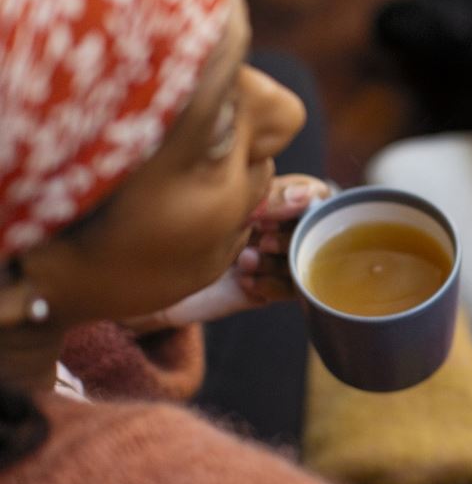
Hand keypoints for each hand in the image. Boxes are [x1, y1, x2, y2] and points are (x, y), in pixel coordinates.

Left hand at [125, 175, 330, 333]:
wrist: (143, 275)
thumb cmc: (180, 228)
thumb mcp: (226, 204)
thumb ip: (268, 195)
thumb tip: (308, 193)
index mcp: (269, 197)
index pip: (316, 194)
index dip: (306, 202)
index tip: (272, 210)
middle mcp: (277, 227)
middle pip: (316, 227)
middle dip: (290, 234)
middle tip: (260, 239)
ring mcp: (274, 260)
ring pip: (307, 259)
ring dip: (280, 261)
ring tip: (245, 262)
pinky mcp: (265, 290)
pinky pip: (292, 290)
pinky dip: (273, 285)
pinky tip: (245, 281)